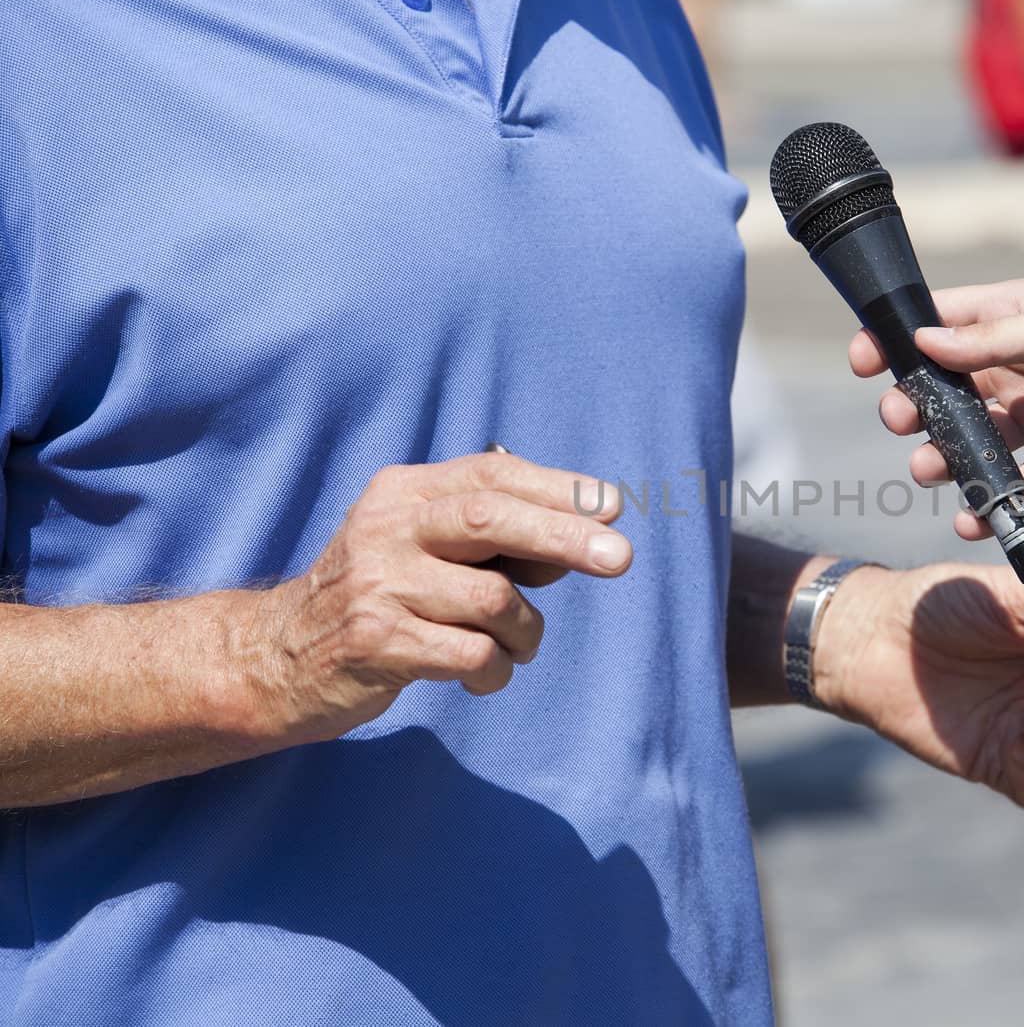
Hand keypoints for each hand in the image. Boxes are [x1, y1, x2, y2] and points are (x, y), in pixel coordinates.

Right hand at [249, 452, 631, 742]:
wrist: (275, 659)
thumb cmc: (380, 597)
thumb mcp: (424, 548)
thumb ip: (494, 538)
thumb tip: (586, 534)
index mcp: (404, 493)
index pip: (491, 475)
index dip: (557, 486)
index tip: (613, 504)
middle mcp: (386, 528)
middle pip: (490, 518)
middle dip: (564, 536)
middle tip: (621, 558)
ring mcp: (377, 584)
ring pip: (494, 600)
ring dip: (526, 634)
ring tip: (515, 648)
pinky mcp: (374, 642)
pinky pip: (472, 654)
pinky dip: (496, 671)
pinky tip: (483, 676)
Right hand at [849, 264, 1023, 537]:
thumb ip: (995, 341)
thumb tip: (924, 343)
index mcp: (1019, 315)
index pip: (943, 325)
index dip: (899, 341)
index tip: (864, 362)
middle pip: (952, 390)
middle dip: (918, 408)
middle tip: (900, 422)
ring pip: (983, 441)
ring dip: (950, 457)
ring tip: (930, 471)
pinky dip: (1000, 502)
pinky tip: (974, 517)